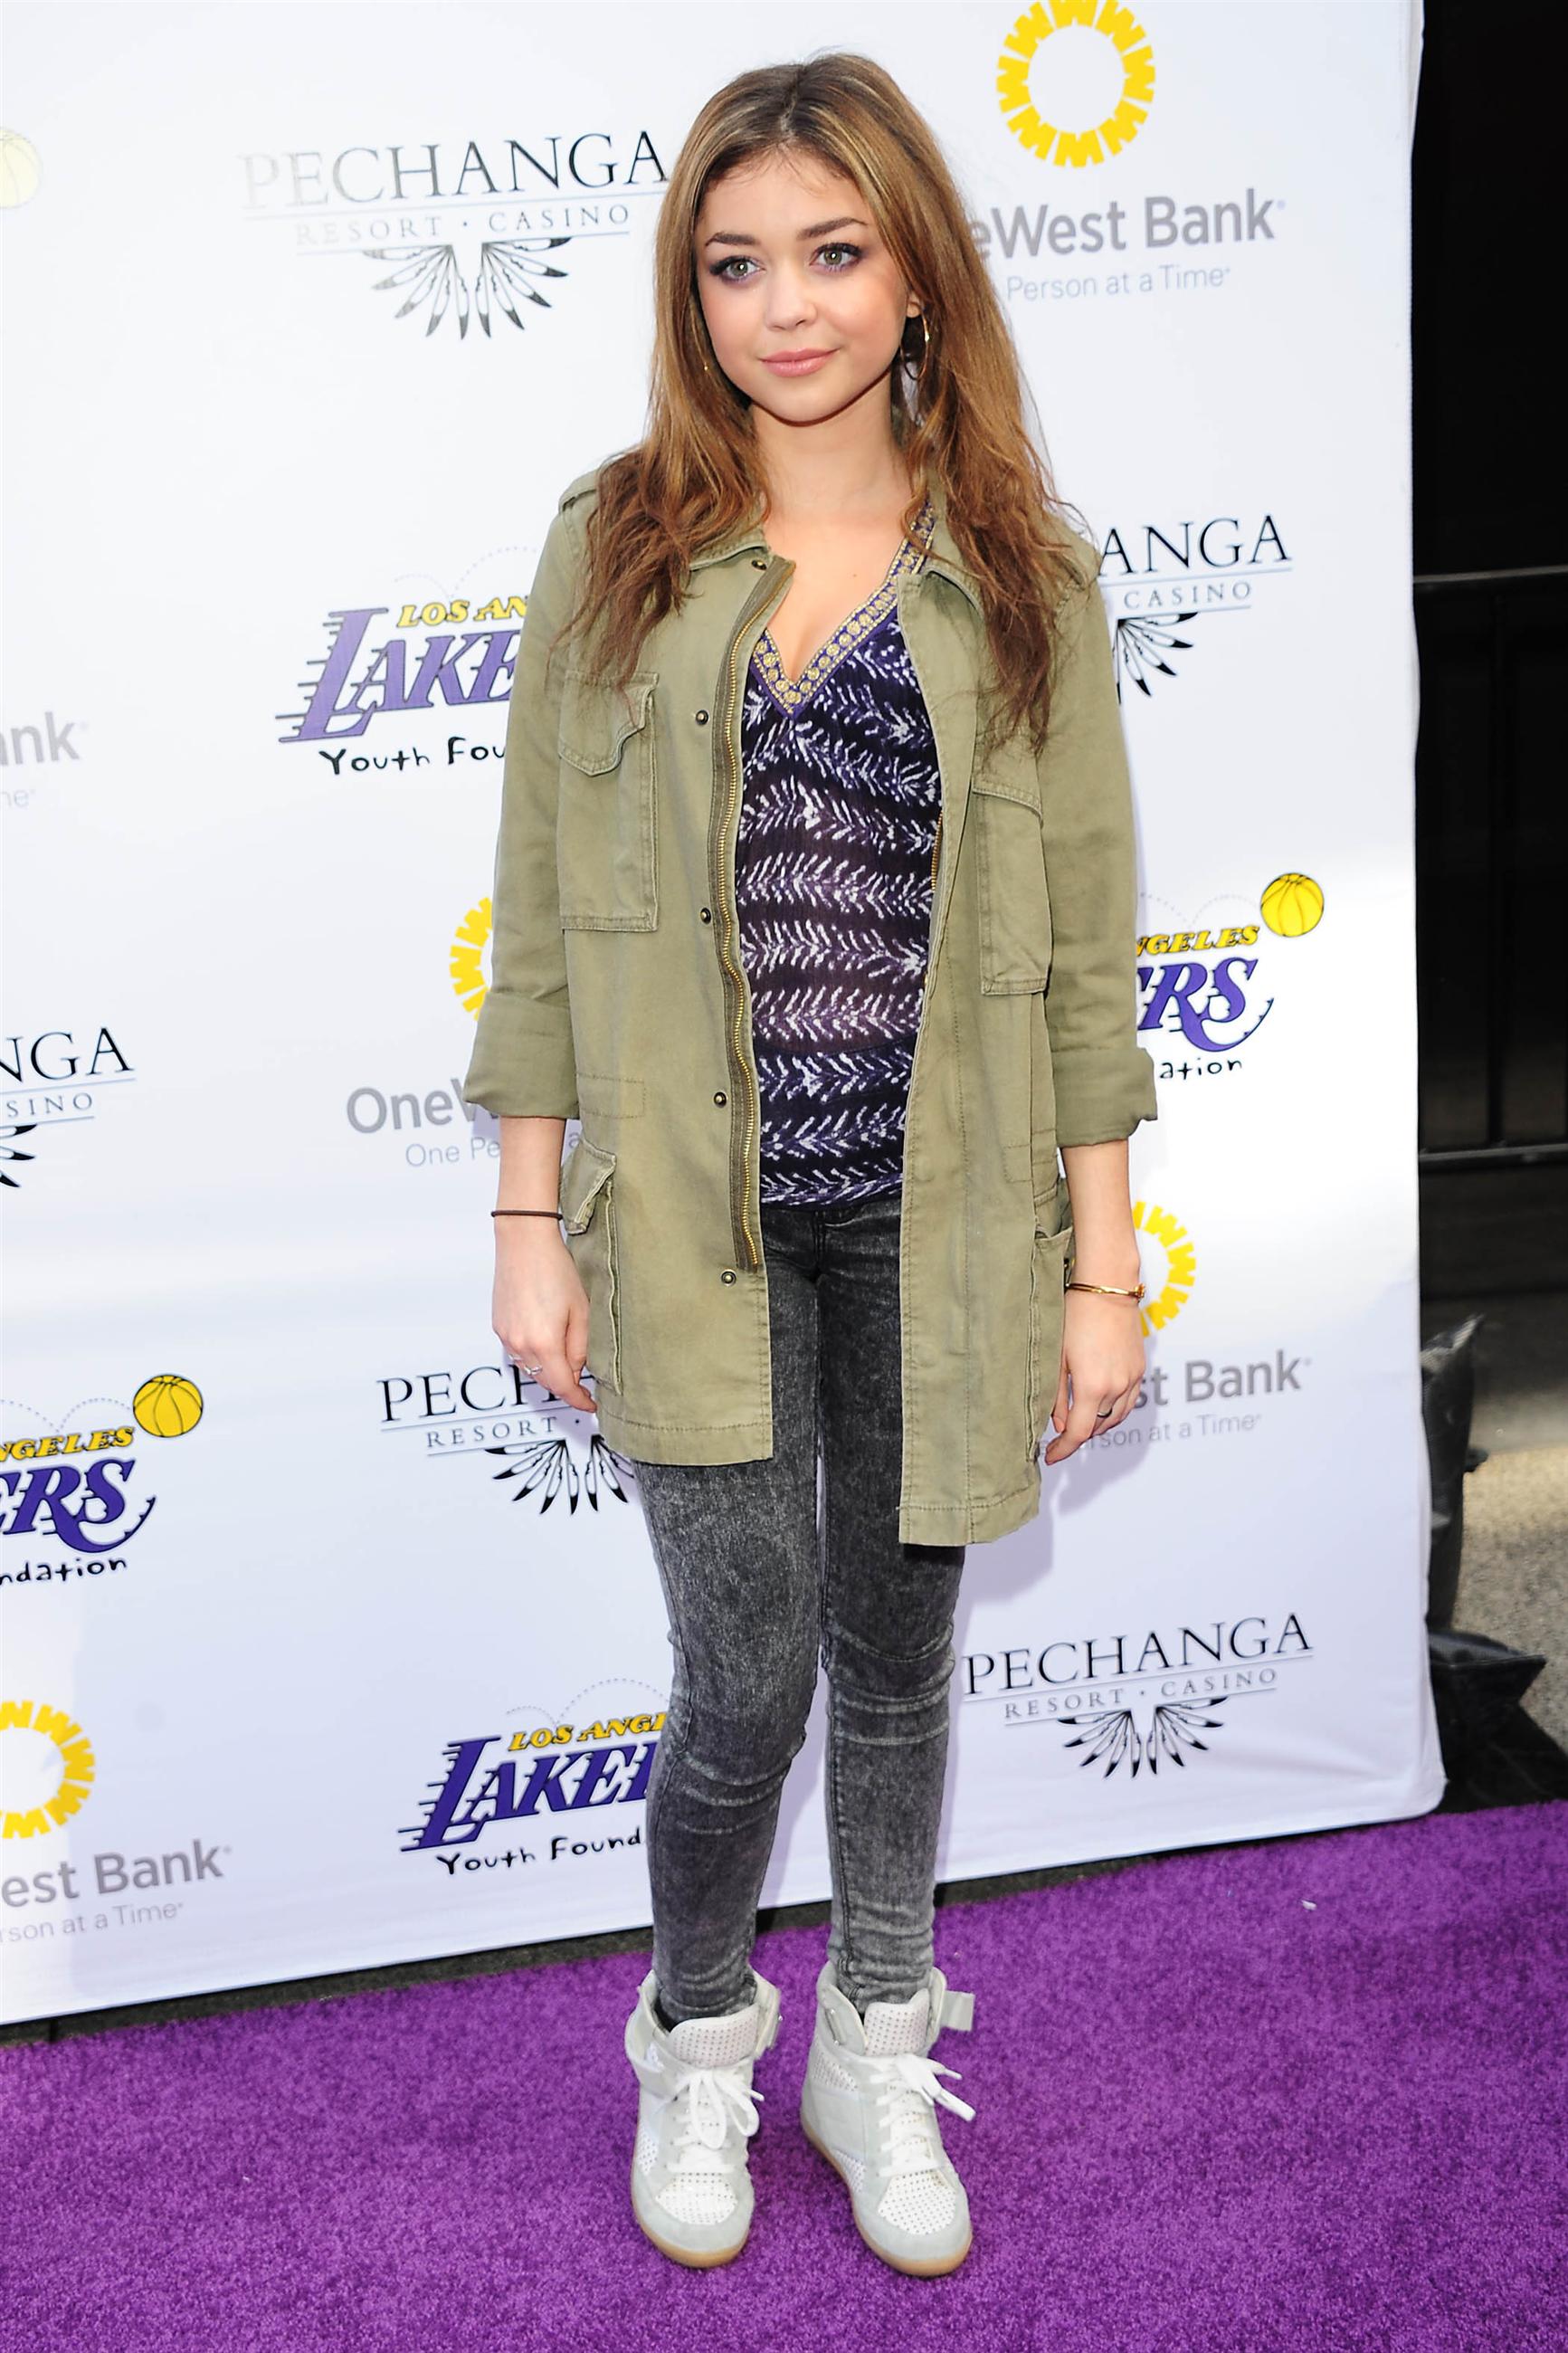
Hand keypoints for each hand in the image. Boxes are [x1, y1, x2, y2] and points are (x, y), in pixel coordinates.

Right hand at [493, 1229, 596, 1413]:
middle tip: (585, 1382)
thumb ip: (581, 1347)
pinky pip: (519, 1353)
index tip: (591, 1405)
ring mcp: (506, 1337)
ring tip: (567, 1357)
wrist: (524, 1243)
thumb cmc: (556, 1270)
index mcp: (545, 1343)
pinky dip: (534, 1356)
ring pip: (531, 1369)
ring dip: (549, 1370)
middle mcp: (521, 1345)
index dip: (578, 1400)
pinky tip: (546, 1341)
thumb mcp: (581, 1311)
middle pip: (546, 1381)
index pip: (563, 1387)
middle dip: (566, 1384)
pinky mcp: (499, 1327)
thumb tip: (577, 1370)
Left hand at [1041, 1289, 1143, 1464]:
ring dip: (1097, 1425)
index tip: (1051, 1456)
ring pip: (1115, 1419)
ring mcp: (1131, 1379)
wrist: (1107, 1288)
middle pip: (1098, 1428)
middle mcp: (1116, 1387)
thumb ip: (1056, 1396)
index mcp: (1092, 1386)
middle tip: (1059, 1436)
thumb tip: (1060, 1425)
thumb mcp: (1057, 1358)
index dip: (1063, 1449)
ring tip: (1079, 1421)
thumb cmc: (1075, 1316)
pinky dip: (1113, 1411)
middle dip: (1078, 1435)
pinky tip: (1100, 1405)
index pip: (1079, 1433)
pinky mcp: (1140, 1370)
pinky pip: (1128, 1403)